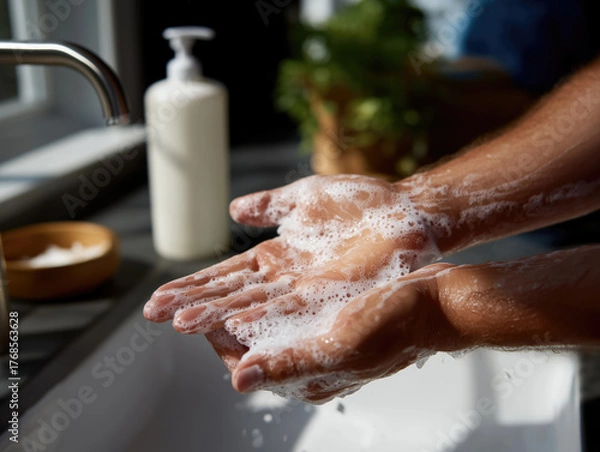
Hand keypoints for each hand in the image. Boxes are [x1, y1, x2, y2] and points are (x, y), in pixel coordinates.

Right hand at [144, 175, 442, 400]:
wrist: (408, 212)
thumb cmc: (363, 202)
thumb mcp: (306, 196)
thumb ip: (270, 205)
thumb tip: (233, 208)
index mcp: (277, 254)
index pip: (227, 273)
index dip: (194, 284)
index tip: (162, 295)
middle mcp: (285, 277)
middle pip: (231, 293)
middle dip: (193, 303)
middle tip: (155, 314)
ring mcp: (305, 289)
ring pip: (253, 305)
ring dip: (217, 315)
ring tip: (183, 324)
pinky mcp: (329, 296)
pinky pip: (289, 310)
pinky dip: (261, 319)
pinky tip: (235, 328)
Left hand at [211, 263, 459, 403]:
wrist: (431, 304)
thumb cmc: (395, 326)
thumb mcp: (340, 346)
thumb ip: (289, 364)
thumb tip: (241, 379)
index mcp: (310, 377)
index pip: (248, 368)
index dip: (218, 345)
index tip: (198, 320)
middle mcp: (308, 361)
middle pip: (250, 348)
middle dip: (216, 328)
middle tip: (186, 309)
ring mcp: (317, 340)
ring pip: (261, 328)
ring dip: (233, 313)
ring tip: (209, 297)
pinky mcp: (325, 320)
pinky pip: (281, 312)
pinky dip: (260, 302)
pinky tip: (253, 286)